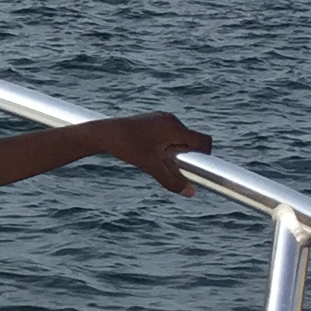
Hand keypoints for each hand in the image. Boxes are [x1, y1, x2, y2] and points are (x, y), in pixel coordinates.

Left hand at [95, 111, 210, 193]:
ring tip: (160, 158)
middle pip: (192, 139)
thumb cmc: (127, 147)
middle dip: (188, 154)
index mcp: (175, 129)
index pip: (203, 140)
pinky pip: (169, 131)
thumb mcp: (151, 166)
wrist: (105, 133)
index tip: (198, 167)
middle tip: (175, 165)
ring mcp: (162, 117)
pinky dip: (167, 142)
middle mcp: (171, 120)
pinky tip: (153, 151)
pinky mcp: (153, 118)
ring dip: (177, 148)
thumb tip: (191, 193)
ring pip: (180, 136)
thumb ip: (171, 180)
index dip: (206, 155)